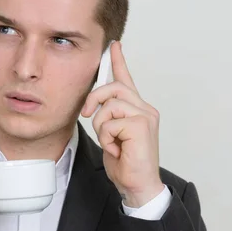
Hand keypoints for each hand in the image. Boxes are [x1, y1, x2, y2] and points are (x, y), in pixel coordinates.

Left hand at [80, 41, 163, 207]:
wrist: (137, 185)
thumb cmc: (124, 162)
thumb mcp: (109, 134)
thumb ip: (105, 116)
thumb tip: (92, 105)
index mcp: (136, 109)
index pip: (126, 80)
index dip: (119, 61)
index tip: (114, 45)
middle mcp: (144, 108)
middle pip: (113, 87)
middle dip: (94, 98)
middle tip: (86, 114)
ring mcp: (145, 116)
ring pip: (109, 105)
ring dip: (101, 126)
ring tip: (111, 142)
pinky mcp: (142, 125)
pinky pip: (110, 122)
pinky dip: (107, 138)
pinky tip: (117, 149)